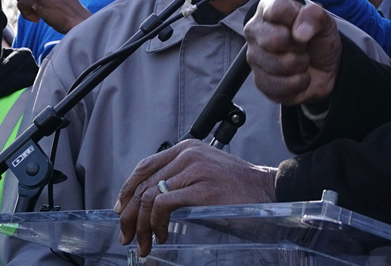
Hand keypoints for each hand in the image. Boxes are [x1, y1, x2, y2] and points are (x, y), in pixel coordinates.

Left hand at [114, 139, 275, 255]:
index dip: (127, 190)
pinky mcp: (202, 189)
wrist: (269, 191)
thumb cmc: (238, 189)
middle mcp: (188, 154)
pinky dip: (156, 224)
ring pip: (150, 196)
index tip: (121, 210)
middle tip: (127, 235)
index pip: (145, 166)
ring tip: (145, 242)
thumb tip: (148, 202)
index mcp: (187, 148)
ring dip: (142, 225)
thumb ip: (180, 179)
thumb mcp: (204, 175)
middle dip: (130, 215)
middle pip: (143, 184)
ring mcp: (195, 169)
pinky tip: (162, 234)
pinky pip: (163, 205)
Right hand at [244, 0, 341, 105]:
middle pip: (274, 40)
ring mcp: (254, 57)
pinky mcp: (260, 82)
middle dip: (299, 46)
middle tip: (303, 45)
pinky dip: (299, 83)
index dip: (296, 20)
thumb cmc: (318, 38)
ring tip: (301, 60)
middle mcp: (255, 30)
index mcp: (268, 8)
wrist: (325, 67)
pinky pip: (280, 87)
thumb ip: (314, 16)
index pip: (277, 10)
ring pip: (279, 66)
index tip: (304, 25)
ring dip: (300, 65)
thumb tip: (299, 33)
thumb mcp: (325, 21)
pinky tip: (298, 76)